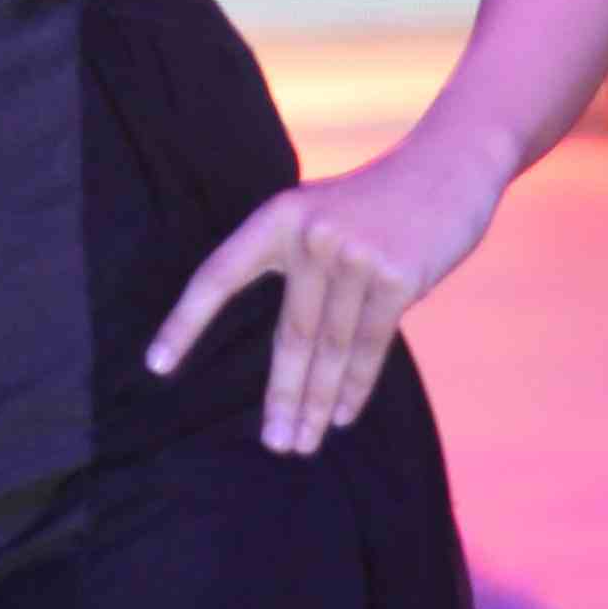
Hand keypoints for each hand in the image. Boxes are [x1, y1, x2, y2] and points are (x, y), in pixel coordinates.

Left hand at [143, 126, 514, 455]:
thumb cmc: (379, 202)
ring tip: (303, 443)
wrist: (450, 164)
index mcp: (278, 218)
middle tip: (274, 444)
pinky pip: (371, 345)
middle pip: (289, 335)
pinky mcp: (399, 275)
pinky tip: (342, 416)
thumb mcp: (322, 214)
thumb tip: (296, 356)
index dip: (185, 322)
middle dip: (282, 397)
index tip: (157, 366)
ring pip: (331, 349)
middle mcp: (311, 236)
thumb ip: (301, 266)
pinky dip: (356, 386)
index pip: (218, 276)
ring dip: (318, 403)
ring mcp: (355, 255)